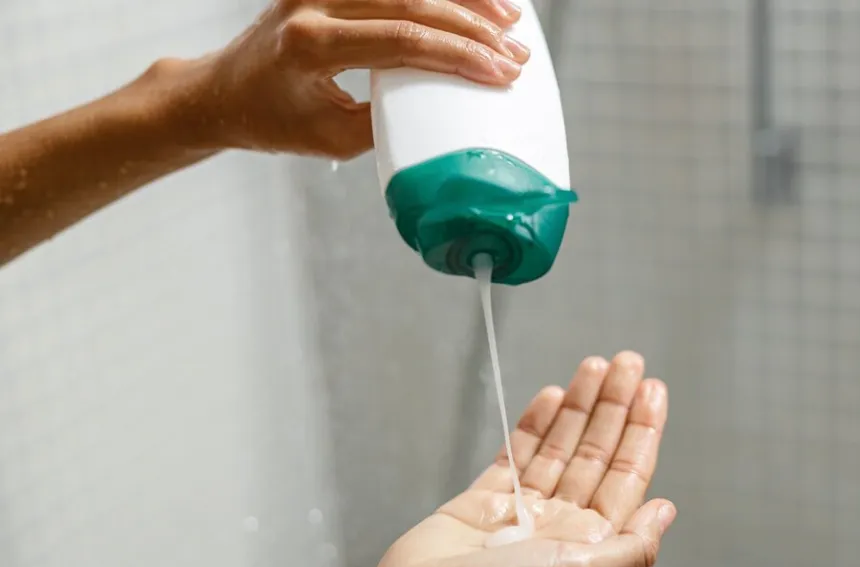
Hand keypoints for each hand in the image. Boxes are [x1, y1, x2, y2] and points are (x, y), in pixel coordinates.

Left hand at [169, 0, 529, 158]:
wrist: (223, 92)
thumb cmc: (274, 121)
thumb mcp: (333, 139)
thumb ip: (387, 122)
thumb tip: (446, 113)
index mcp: (311, 45)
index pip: (403, 40)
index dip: (460, 56)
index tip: (501, 74)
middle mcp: (313, 2)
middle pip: (414, 3)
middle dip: (474, 29)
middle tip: (515, 55)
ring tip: (510, 21)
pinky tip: (472, 0)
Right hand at [359, 352, 675, 566]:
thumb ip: (632, 546)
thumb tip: (666, 512)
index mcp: (589, 545)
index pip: (627, 476)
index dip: (641, 431)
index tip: (652, 391)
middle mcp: (560, 527)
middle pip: (596, 453)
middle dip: (613, 405)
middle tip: (628, 363)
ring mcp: (522, 512)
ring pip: (559, 447)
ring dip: (578, 405)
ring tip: (594, 367)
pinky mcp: (483, 504)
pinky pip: (515, 454)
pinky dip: (533, 423)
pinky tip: (550, 396)